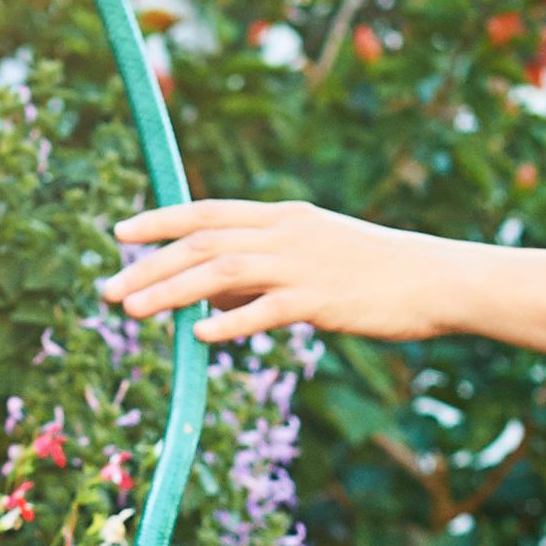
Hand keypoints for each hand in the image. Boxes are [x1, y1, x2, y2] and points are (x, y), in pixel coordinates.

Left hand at [99, 199, 468, 346]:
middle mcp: (286, 232)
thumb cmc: (374, 273)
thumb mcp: (311, 259)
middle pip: (203, 241)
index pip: (208, 210)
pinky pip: (266, 310)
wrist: (437, 279)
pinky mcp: (323, 299)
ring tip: (131, 312)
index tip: (120, 231)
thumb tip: (204, 298)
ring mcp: (304, 264)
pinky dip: (229, 321)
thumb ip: (257, 274)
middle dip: (150, 265)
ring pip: (221, 271)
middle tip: (108, 289)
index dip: (161, 220)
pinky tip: (198, 335)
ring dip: (171, 291)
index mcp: (283, 217)